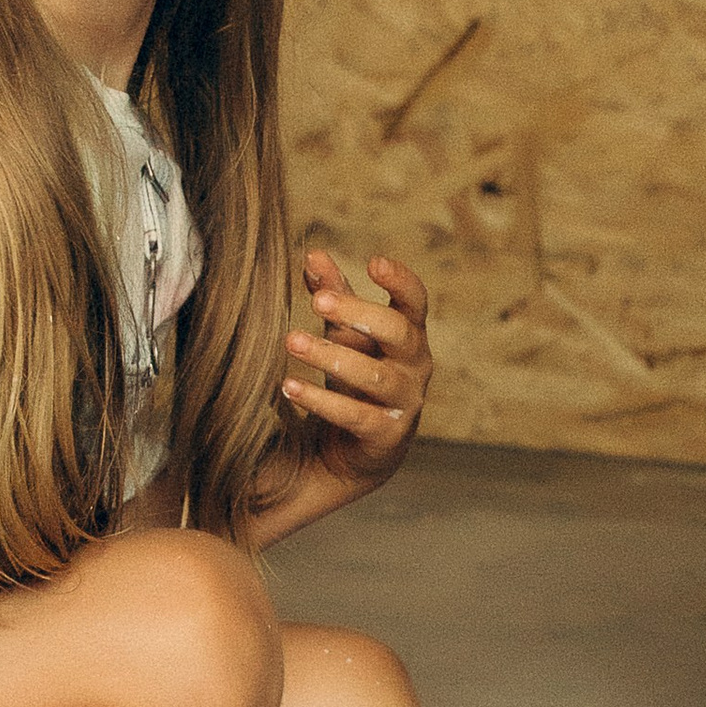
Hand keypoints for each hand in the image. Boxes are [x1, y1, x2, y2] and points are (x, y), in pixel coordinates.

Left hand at [257, 249, 432, 534]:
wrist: (354, 452)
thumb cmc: (353, 377)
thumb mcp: (344, 333)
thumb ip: (333, 294)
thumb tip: (313, 254)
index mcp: (409, 334)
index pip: (416, 301)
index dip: (400, 281)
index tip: (374, 262)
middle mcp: (416, 366)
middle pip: (398, 332)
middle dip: (358, 313)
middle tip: (316, 301)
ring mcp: (405, 402)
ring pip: (374, 375)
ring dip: (331, 356)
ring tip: (291, 341)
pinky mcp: (387, 435)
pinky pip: (356, 415)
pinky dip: (322, 400)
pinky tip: (289, 386)